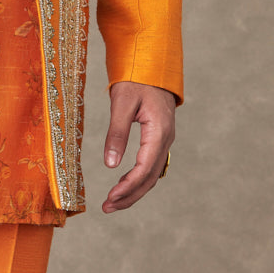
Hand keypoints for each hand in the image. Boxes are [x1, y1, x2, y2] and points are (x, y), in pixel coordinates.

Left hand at [101, 81, 174, 212]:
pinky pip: (151, 165)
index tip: (109, 199)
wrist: (151, 64)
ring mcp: (164, 140)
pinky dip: (138, 179)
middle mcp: (166, 139)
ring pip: (152, 174)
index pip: (144, 168)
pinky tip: (124, 185)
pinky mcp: (159, 138)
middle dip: (129, 196)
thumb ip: (117, 133)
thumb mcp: (122, 103)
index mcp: (159, 131)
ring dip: (134, 190)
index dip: (127, 187)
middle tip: (107, 208)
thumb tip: (111, 165)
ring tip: (113, 203)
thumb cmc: (135, 79)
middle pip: (150, 177)